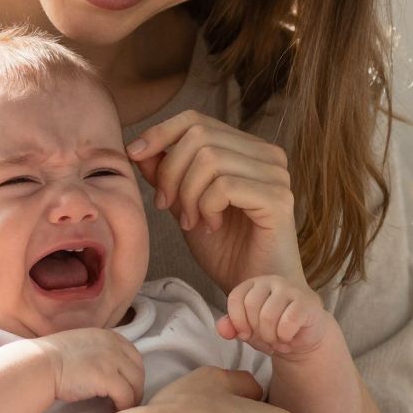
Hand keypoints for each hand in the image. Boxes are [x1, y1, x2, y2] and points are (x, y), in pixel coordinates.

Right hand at [40, 328, 144, 408]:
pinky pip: (126, 395)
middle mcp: (113, 344)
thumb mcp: (81, 344)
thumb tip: (104, 367)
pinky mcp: (108, 377)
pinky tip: (117, 411)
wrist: (38, 365)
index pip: (133, 354)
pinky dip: (125, 405)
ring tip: (125, 408)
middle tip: (130, 400)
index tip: (129, 384)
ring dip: (133, 397)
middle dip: (136, 385)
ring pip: (135, 383)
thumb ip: (97, 350)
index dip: (133, 371)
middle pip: (138, 368)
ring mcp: (112, 360)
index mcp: (107, 336)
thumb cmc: (51, 359)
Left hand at [128, 112, 301, 294]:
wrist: (254, 292)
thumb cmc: (226, 251)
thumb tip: (139, 147)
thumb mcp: (185, 205)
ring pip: (209, 158)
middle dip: (170, 171)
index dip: (160, 133)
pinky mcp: (278, 199)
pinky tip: (211, 226)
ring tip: (191, 220)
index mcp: (248, 149)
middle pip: (199, 135)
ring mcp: (277, 175)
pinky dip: (206, 206)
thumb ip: (168, 174)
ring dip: (187, 193)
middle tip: (167, 205)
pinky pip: (225, 185)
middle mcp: (267, 155)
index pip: (196, 120)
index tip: (134, 156)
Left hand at [217, 274, 336, 361]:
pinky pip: (288, 322)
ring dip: (270, 337)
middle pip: (251, 306)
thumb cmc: (273, 330)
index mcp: (254, 283)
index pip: (236, 298)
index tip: (245, 335)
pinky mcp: (307, 303)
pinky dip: (285, 337)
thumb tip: (222, 329)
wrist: (304, 338)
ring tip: (277, 341)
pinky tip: (289, 340)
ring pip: (268, 316)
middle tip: (266, 339)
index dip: (237, 322)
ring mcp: (290, 289)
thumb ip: (231, 327)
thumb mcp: (248, 330)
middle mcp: (271, 281)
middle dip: (256, 331)